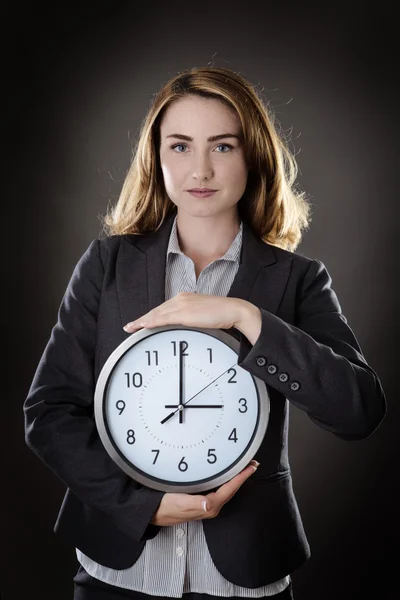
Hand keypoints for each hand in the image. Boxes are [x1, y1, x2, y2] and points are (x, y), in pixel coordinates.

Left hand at [123, 292, 247, 331]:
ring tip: (131, 328)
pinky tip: (143, 325)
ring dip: (143, 321)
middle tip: (129, 326)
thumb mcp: (202, 315)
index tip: (141, 322)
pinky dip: (151, 321)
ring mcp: (181, 304)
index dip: (150, 315)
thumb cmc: (221, 314)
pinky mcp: (184, 312)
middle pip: (157, 310)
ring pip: (157, 313)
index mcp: (185, 298)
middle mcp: (180, 298)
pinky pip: (163, 318)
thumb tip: (185, 326)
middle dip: (142, 318)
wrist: (233, 311)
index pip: (163, 308)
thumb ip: (191, 318)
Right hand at [150, 460, 259, 525]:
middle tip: (251, 464)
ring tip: (242, 467)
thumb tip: (209, 504)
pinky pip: (218, 489)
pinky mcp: (200, 501)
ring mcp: (206, 504)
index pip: (230, 489)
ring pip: (225, 489)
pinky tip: (224, 475)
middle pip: (231, 489)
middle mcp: (210, 507)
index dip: (241, 478)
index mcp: (208, 507)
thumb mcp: (178, 503)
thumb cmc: (164, 507)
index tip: (251, 467)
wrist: (152, 512)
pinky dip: (225, 480)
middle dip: (242, 477)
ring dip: (234, 478)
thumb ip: (194, 503)